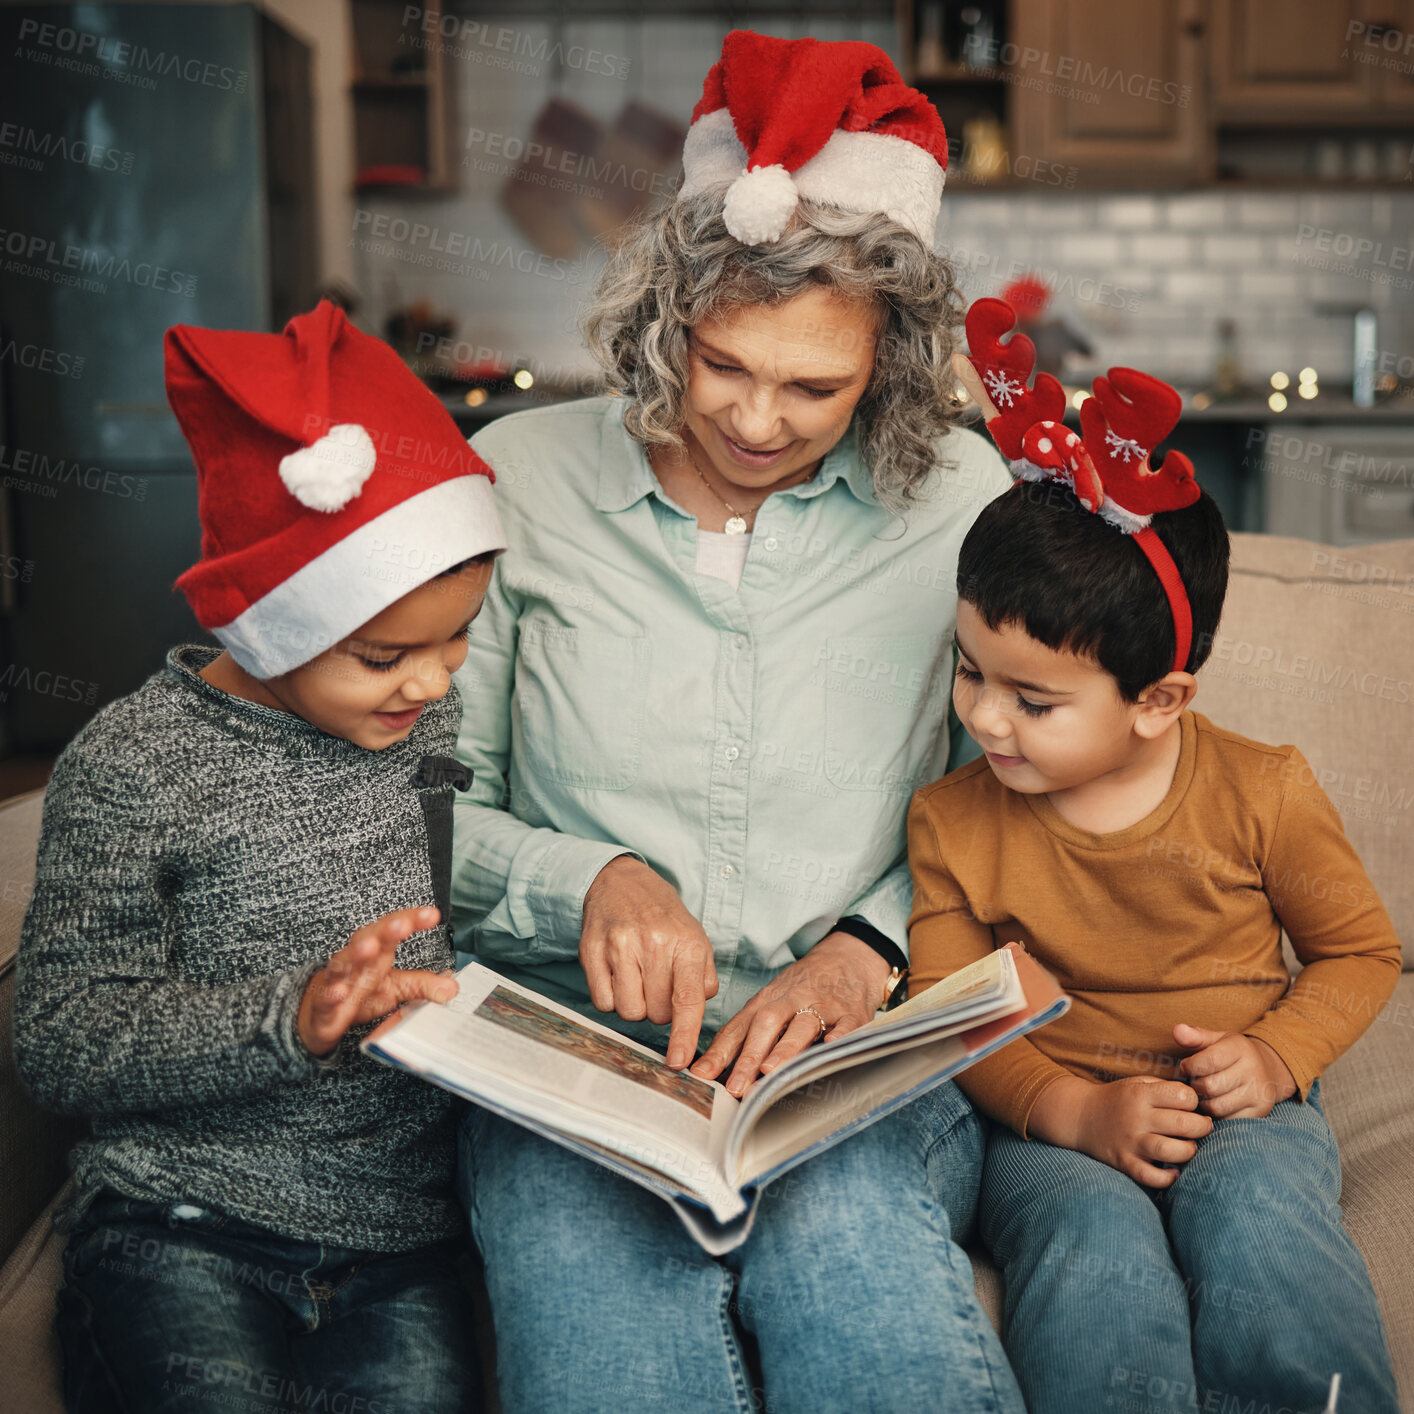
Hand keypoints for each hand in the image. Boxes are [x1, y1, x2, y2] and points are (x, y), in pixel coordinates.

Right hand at [298, 905, 456, 1057]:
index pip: (394, 928)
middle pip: (368, 937)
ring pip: (343, 962)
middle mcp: (356, 960)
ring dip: (356, 953)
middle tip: (402, 925)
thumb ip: (423, 985)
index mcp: (377, 951)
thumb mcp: (397, 987)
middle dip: (385, 930)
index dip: (412, 919)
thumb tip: (452, 987)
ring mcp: (338, 980)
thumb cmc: (360, 991)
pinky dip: (332, 994)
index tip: (433, 914)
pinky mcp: (324, 1004)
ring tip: (369, 947)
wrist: (321, 1013)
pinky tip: (340, 992)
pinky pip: (327, 997)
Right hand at [579, 856, 718, 1070]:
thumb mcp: (695, 938)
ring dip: (636, 1005)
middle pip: (657, 1013)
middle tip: (658, 983)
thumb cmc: (662, 917)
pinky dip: (612, 998)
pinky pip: (603, 1002)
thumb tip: (695, 1014)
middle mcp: (653, 943)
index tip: (679, 1061)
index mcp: (686, 943)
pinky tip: (618, 975)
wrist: (620, 881)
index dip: (684, 1035)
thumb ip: (703, 979)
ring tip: (638, 978)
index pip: (687, 999)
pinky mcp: (591, 951)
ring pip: (629, 1011)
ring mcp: (619, 946)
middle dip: (660, 1009)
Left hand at [688, 932, 891, 1097]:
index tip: (700, 1075)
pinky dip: (840, 1035)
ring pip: (802, 1024)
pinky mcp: (851, 1012)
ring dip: (785, 1047)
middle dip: (749, 1057)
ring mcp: (822, 1006)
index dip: (719, 1053)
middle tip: (735, 1087)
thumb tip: (712, 1073)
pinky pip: (846, 1023)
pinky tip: (831, 1046)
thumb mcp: (769, 1004)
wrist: (845, 959)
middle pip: (766, 1025)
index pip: (738, 1028)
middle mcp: (790, 1002)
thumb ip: (745, 1037)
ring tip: (770, 1071)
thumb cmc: (800, 991)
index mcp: (765, 1003)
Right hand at [1028, 1073, 1212, 1188]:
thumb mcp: (1136, 1083)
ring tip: (1189, 1147)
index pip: (1183, 1096)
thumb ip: (1164, 1087)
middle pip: (1184, 1124)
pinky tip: (1174, 1171)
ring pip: (1170, 1151)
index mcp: (1140, 1093)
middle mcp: (1136, 1117)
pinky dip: (1168, 1178)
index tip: (1190, 1106)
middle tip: (1201, 1127)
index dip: (1194, 1101)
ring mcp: (1129, 1141)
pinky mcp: (1124, 1162)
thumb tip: (1199, 1100)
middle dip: (1202, 1127)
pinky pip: (1151, 1177)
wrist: (1080, 1117)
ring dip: (1189, 1151)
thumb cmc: (1118, 1100)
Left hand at [1174, 1024, 1296, 1118]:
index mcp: (1240, 1048)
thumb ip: (1195, 1036)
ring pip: (1217, 1106)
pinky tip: (1215, 1103)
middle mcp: (1253, 1070)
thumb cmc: (1232, 1054)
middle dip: (1195, 1085)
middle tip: (1194, 1082)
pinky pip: (1228, 1120)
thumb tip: (1177, 1030)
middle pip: (1210, 1086)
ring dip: (1203, 1102)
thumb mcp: (1216, 1040)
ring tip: (1203, 1093)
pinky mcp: (1260, 1112)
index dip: (1190, 1066)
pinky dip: (1216, 1115)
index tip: (1186, 1067)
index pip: (1209, 1060)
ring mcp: (1259, 1093)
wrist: (1268, 1069)